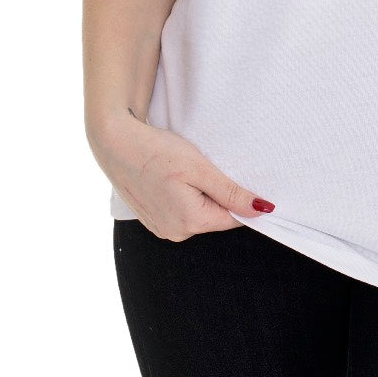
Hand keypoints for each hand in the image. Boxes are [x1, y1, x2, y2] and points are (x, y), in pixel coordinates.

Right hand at [88, 113, 275, 241]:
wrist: (114, 143)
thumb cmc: (156, 152)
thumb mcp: (200, 168)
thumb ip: (231, 192)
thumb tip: (262, 209)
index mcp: (190, 223)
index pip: (233, 217)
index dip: (241, 196)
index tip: (238, 173)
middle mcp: (175, 233)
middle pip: (216, 216)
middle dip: (219, 193)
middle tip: (207, 165)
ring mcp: (162, 228)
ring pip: (199, 212)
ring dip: (202, 193)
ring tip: (187, 169)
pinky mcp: (153, 219)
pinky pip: (182, 210)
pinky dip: (185, 194)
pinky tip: (175, 176)